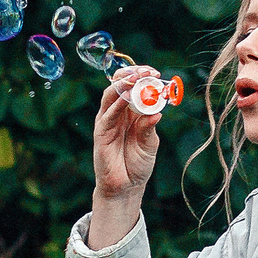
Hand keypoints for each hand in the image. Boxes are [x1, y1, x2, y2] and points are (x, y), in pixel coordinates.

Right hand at [92, 64, 162, 200]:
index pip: (134, 87)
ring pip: (111, 95)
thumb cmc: (137, 164)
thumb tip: (157, 112)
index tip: (155, 72)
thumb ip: (149, 127)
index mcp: (132, 112)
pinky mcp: (100, 132)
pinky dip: (116, 104)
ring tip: (136, 77)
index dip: (143, 77)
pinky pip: (107, 114)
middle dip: (132, 74)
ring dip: (123, 84)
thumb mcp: (150, 144)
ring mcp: (107, 121)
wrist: (125, 187)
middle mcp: (118, 113)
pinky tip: (126, 97)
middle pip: (120, 85)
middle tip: (146, 71)